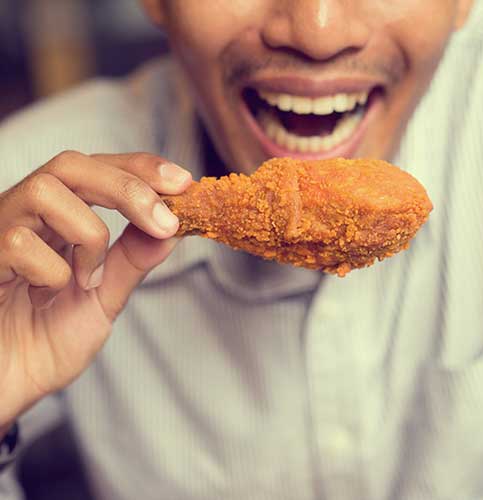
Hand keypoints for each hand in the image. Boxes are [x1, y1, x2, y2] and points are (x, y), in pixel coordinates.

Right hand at [0, 151, 190, 425]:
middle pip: (73, 165)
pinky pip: (18, 242)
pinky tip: (49, 296)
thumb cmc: (45, 341)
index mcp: (58, 220)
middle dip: (128, 188)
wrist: (6, 385)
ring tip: (88, 279)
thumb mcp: (103, 296)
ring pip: (46, 191)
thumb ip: (132, 261)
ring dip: (88, 236)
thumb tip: (173, 229)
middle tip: (165, 223)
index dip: (141, 168)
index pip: (98, 168)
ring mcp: (0, 232)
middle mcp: (27, 216)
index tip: (183, 182)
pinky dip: (53, 273)